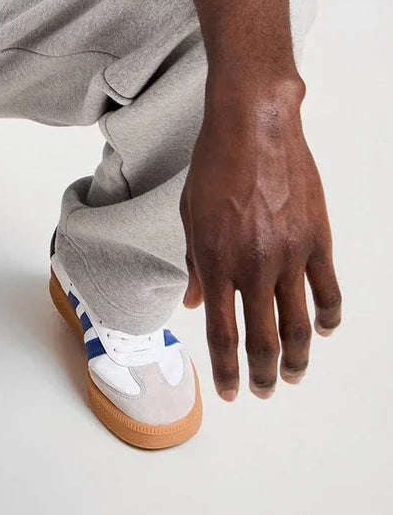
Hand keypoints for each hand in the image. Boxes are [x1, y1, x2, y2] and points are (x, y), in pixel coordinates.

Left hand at [179, 87, 341, 400]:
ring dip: (297, 358)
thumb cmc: (213, 164)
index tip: (229, 391)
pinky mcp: (317, 240)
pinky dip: (328, 318)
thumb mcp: (189, 214)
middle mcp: (253, 266)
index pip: (222, 334)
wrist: (253, 126)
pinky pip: (328, 291)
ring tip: (293, 374)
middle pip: (263, 340)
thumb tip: (196, 303)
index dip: (226, 370)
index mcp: (216, 261)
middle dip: (262, 374)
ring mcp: (290, 255)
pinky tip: (323, 330)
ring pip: (300, 325)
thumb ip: (195, 263)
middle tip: (263, 391)